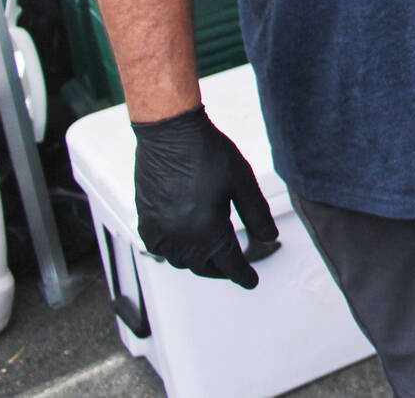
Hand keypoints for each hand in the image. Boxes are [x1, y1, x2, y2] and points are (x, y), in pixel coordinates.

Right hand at [132, 105, 277, 289]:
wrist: (170, 134)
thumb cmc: (206, 152)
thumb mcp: (242, 182)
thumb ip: (257, 214)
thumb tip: (269, 237)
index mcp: (206, 229)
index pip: (229, 263)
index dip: (243, 274)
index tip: (251, 281)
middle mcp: (180, 236)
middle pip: (203, 266)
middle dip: (221, 269)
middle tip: (234, 267)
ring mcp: (159, 229)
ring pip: (180, 261)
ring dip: (197, 262)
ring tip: (211, 256)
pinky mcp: (145, 218)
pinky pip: (158, 248)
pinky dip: (172, 252)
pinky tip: (181, 245)